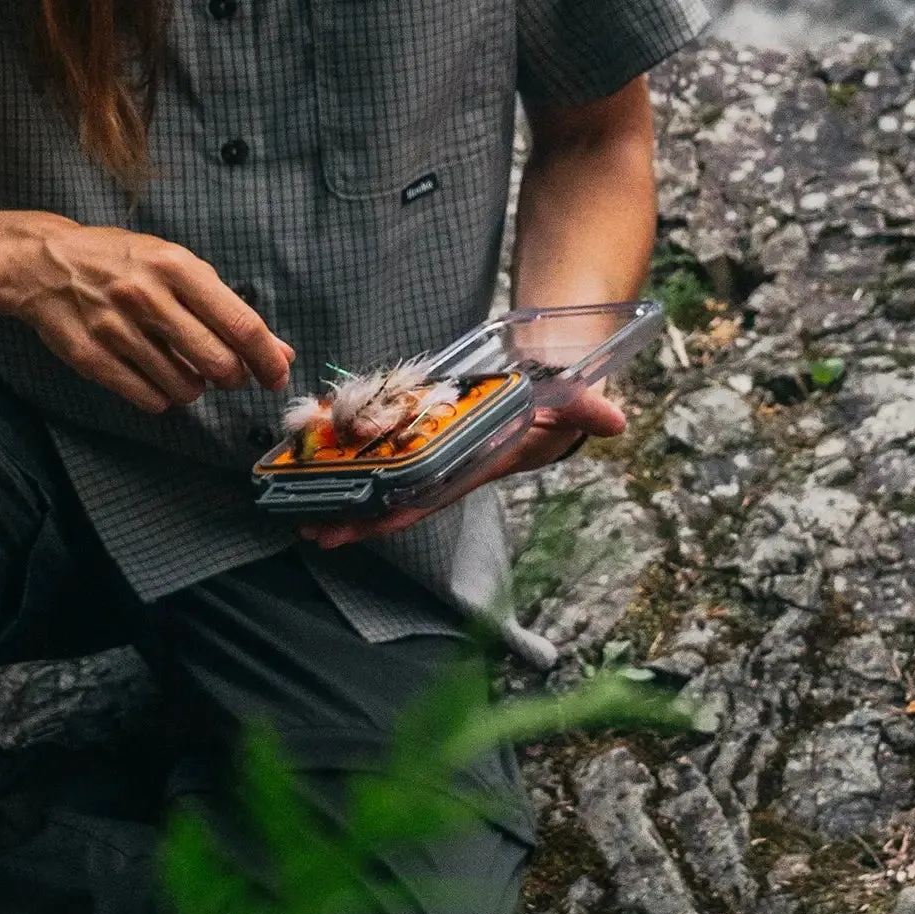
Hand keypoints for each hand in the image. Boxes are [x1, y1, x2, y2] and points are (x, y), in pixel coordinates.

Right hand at [0, 215, 293, 414]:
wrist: (43, 263)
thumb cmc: (121, 262)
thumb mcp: (176, 267)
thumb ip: (227, 307)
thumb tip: (280, 351)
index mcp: (176, 266)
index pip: (240, 323)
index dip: (267, 358)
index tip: (277, 376)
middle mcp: (148, 296)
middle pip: (218, 361)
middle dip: (233, 377)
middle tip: (227, 373)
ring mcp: (117, 328)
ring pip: (185, 388)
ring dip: (195, 388)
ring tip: (183, 368)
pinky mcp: (92, 357)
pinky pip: (148, 398)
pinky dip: (162, 396)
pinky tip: (155, 376)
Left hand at [301, 384, 625, 547]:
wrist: (555, 382)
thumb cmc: (559, 396)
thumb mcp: (574, 400)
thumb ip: (588, 409)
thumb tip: (613, 420)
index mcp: (482, 464)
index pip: (437, 493)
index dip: (402, 511)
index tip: (366, 527)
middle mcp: (456, 466)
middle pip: (400, 499)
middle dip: (359, 518)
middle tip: (312, 532)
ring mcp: (439, 452)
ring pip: (387, 481)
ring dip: (347, 496)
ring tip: (300, 511)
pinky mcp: (428, 432)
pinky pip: (387, 453)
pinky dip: (356, 460)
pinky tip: (319, 463)